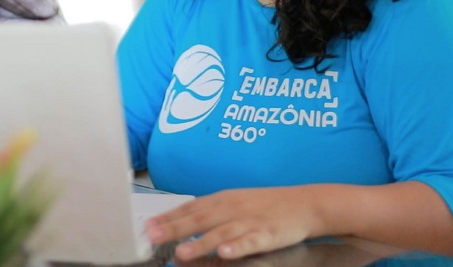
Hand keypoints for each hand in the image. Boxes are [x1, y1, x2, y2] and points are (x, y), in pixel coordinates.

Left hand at [144, 187, 319, 260]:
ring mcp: (249, 220)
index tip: (147, 226)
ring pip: (221, 232)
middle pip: (199, 218)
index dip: (167, 217)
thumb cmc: (265, 205)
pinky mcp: (268, 233)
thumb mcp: (234, 203)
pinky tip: (225, 253)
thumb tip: (180, 225)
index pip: (189, 207)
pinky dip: (237, 246)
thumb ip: (209, 214)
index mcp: (221, 199)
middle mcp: (232, 207)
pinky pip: (251, 241)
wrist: (304, 203)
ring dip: (200, 242)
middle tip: (153, 236)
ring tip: (181, 252)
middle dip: (174, 228)